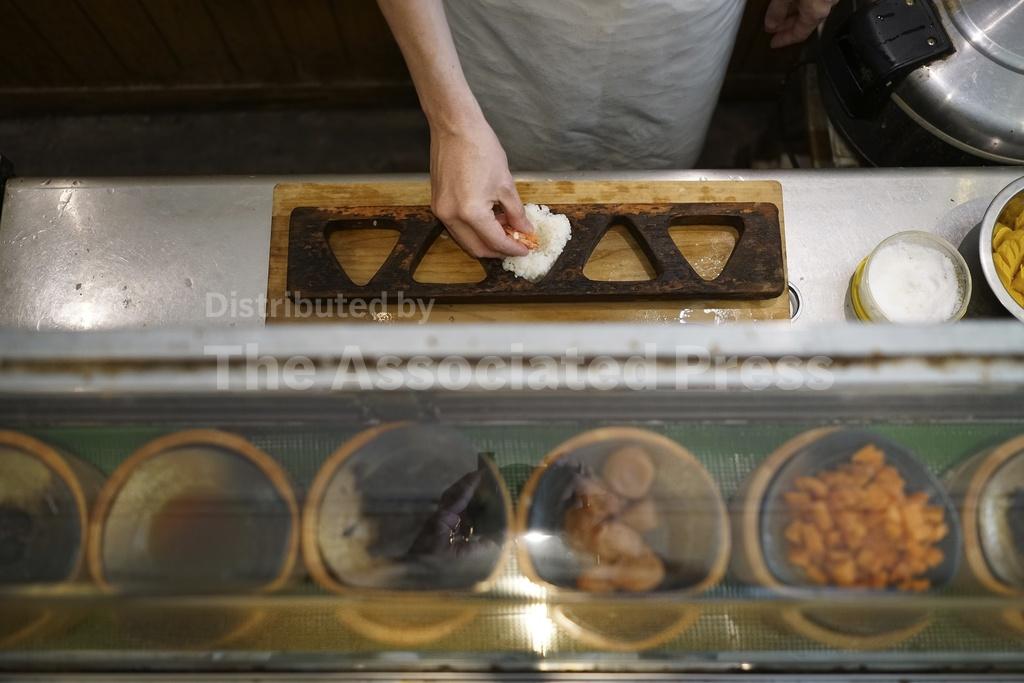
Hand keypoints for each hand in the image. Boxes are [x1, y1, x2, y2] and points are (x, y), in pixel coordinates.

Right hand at [429, 118, 532, 257]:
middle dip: (498, 250)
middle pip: (476, 248)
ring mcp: (441, 211)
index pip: (495, 241)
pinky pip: (457, 227)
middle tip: (516, 244)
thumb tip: (524, 230)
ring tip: (505, 229)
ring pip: (465, 240)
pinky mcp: (437, 204)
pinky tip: (489, 218)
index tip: (526, 248)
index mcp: (471, 212)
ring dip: (485, 240)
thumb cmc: (480, 148)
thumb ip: (515, 212)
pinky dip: (473, 229)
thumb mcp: (505, 184)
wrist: (455, 127)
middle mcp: (451, 216)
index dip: (513, 248)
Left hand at [765, 0, 836, 47]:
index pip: (799, 35)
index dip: (784, 40)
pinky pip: (815, 0)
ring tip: (781, 13)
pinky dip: (803, 3)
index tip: (774, 43)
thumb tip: (771, 24)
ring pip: (811, 10)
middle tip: (773, 28)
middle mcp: (828, 4)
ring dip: (795, 13)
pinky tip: (794, 0)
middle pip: (806, 23)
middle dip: (787, 26)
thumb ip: (778, 10)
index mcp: (816, 11)